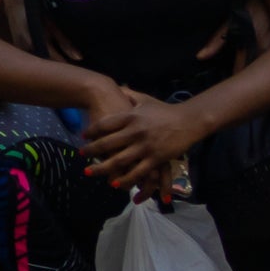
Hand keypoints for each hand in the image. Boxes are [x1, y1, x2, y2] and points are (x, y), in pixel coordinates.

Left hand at [80, 91, 206, 191]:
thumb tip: (117, 86)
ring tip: (89, 172)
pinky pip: (138, 172)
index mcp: (131, 116)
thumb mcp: (145, 99)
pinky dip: (126, 179)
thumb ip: (130, 94)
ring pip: (119, 160)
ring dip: (103, 168)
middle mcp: (136, 131)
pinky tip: (115, 183)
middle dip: (91, 150)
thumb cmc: (165, 110)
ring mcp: (146, 146)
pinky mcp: (156, 158)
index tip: (82, 136)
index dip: (91, 131)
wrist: (189, 120)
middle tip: (81, 154)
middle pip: (107, 143)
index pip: (105, 124)